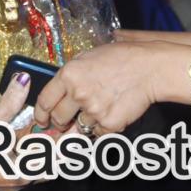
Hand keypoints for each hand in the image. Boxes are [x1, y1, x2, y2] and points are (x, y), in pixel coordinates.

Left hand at [33, 41, 169, 133]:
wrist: (150, 68)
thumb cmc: (121, 58)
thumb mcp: (88, 57)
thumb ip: (70, 75)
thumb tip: (57, 94)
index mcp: (69, 74)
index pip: (44, 101)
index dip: (41, 114)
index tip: (42, 120)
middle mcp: (78, 93)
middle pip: (58, 119)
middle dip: (61, 122)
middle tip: (68, 119)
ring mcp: (93, 110)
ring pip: (79, 128)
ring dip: (86, 123)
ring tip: (100, 107)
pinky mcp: (109, 123)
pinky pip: (98, 133)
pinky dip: (103, 127)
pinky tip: (112, 111)